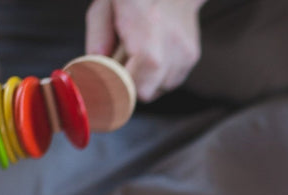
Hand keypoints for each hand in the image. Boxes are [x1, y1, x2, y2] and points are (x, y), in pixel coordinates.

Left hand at [86, 0, 203, 101]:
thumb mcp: (107, 3)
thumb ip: (98, 35)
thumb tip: (95, 64)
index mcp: (145, 31)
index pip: (132, 82)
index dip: (118, 88)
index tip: (107, 82)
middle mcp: (170, 46)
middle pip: (146, 92)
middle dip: (131, 85)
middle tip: (121, 66)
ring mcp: (184, 53)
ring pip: (160, 90)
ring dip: (146, 80)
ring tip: (139, 56)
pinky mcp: (192, 57)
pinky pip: (172, 81)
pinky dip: (160, 75)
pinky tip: (154, 54)